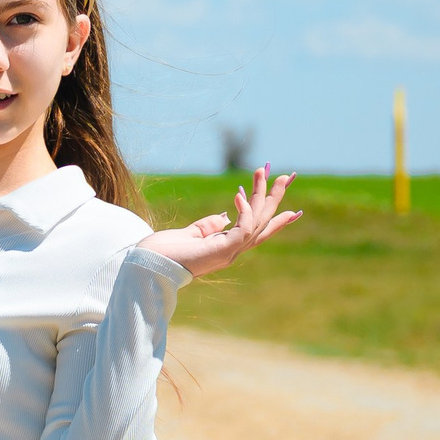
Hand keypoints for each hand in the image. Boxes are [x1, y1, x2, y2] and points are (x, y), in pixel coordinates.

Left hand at [142, 167, 302, 280]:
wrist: (146, 267)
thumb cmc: (161, 253)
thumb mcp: (188, 235)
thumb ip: (207, 226)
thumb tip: (223, 217)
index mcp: (224, 249)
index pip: (255, 233)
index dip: (275, 222)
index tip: (293, 211)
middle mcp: (231, 252)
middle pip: (261, 223)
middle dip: (273, 199)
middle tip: (284, 176)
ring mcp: (228, 252)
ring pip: (255, 221)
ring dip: (261, 195)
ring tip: (261, 172)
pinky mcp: (223, 250)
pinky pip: (243, 228)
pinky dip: (245, 211)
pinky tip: (240, 194)